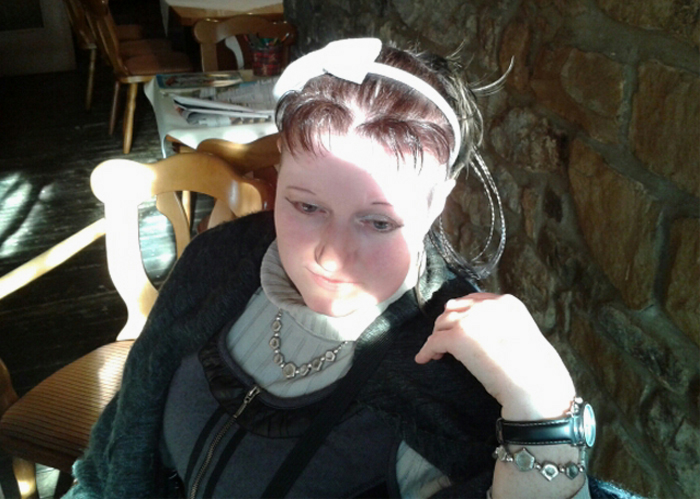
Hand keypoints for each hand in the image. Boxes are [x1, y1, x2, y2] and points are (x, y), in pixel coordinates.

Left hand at [415, 293, 575, 419]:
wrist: (534, 381)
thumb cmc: (534, 367)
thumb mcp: (523, 334)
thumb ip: (503, 326)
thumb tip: (482, 336)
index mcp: (506, 302)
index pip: (474, 300)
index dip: (462, 312)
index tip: (457, 323)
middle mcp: (486, 306)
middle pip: (454, 308)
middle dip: (448, 323)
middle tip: (445, 339)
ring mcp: (470, 320)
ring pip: (442, 323)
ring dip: (437, 336)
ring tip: (436, 351)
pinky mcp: (457, 337)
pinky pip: (433, 342)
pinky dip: (426, 351)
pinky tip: (424, 359)